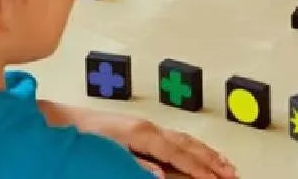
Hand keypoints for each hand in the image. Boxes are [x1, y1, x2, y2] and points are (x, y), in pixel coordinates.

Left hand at [38, 101, 237, 178]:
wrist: (65, 123)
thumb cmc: (84, 141)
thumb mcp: (109, 156)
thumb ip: (137, 165)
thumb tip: (161, 176)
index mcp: (144, 134)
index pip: (179, 155)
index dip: (199, 170)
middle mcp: (151, 128)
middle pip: (189, 146)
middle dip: (212, 162)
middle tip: (233, 175)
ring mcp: (149, 127)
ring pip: (187, 141)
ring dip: (208, 154)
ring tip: (227, 166)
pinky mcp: (144, 130)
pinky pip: (178, 139)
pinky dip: (194, 147)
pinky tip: (200, 153)